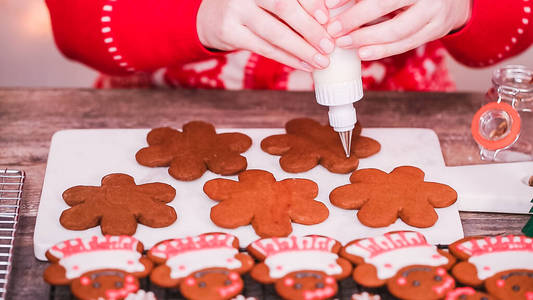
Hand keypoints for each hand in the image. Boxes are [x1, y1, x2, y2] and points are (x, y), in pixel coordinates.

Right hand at [197, 0, 334, 70]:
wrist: (212, 14)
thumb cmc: (254, 3)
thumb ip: (295, 3)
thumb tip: (327, 18)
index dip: (311, 3)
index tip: (327, 18)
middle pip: (283, 7)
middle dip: (309, 29)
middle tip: (328, 46)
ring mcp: (235, 10)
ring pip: (274, 33)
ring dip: (301, 49)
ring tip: (321, 61)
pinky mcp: (229, 32)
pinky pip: (264, 48)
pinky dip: (287, 58)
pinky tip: (304, 65)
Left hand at [325, 0, 471, 59]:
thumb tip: (332, 4)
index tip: (329, 6)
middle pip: (385, 5)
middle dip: (355, 19)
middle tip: (333, 30)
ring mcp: (435, 11)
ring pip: (396, 30)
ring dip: (366, 39)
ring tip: (344, 43)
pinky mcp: (437, 30)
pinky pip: (405, 44)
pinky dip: (382, 50)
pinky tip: (363, 53)